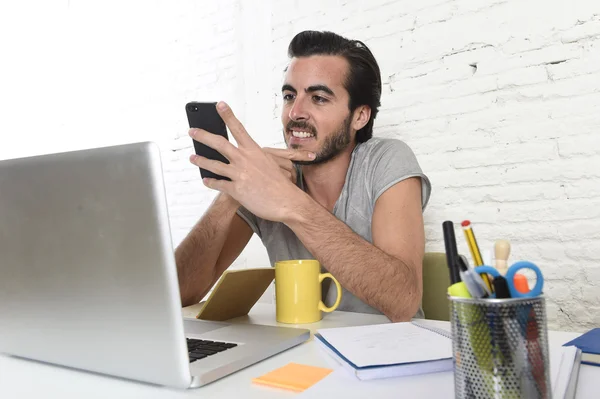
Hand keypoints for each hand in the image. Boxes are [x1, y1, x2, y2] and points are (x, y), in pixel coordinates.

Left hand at [189, 102, 313, 221]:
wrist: (286, 202)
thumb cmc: (280, 184)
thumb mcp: (269, 164)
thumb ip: (254, 159)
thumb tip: (240, 157)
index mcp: (254, 151)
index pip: (238, 128)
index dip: (227, 115)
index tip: (219, 105)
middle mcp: (244, 159)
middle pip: (219, 143)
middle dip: (203, 136)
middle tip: (192, 131)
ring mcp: (239, 174)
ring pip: (214, 164)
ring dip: (201, 160)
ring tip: (192, 158)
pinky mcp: (236, 190)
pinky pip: (218, 184)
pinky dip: (210, 182)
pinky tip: (205, 180)